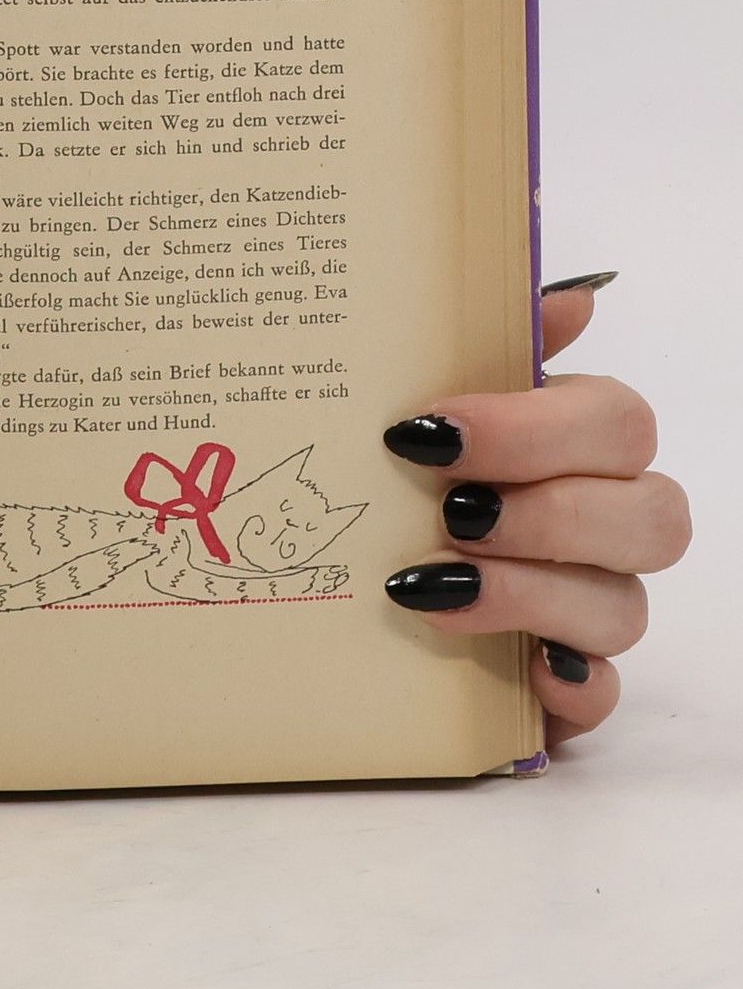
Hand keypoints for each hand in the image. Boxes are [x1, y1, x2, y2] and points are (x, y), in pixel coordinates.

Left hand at [381, 274, 689, 742]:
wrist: (337, 587)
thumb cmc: (399, 474)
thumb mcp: (422, 398)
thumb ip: (491, 342)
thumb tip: (573, 295)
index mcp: (576, 443)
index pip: (615, 420)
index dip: (529, 427)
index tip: (425, 432)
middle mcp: (604, 524)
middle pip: (652, 514)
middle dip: (549, 512)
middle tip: (449, 512)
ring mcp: (591, 608)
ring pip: (625, 607)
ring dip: (532, 593)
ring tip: (432, 584)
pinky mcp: (567, 685)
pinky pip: (604, 694)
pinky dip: (570, 684)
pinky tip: (521, 670)